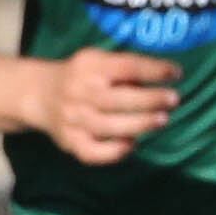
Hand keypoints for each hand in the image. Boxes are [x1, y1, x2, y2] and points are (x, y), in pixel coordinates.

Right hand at [28, 49, 181, 164]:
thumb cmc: (83, 77)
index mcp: (90, 65)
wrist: (39, 94)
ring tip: (162, 120)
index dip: (153, 70)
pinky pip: (94, 153)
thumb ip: (125, 69)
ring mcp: (73, 118)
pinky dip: (115, 152)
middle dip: (150, 100)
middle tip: (174, 99)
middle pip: (119, 98)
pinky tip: (132, 145)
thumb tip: (166, 78)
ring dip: (140, 124)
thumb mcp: (98, 61)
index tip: (177, 73)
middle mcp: (79, 91)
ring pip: (110, 126)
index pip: (125, 66)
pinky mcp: (70, 141)